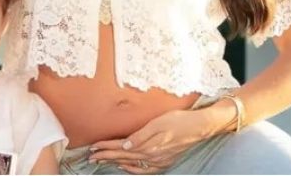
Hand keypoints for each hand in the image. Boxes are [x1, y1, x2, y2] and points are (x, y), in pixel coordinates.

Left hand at [87, 109, 214, 173]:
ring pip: (132, 163)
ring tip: (102, 161)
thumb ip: (140, 136)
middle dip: (106, 156)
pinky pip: (145, 170)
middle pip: (123, 157)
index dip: (106, 147)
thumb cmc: (179, 120)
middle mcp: (152, 156)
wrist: (200, 127)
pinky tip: (125, 167)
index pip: (121, 147)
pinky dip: (133, 169)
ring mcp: (159, 160)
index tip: (92, 148)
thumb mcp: (158, 123)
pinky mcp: (164, 161)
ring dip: (115, 162)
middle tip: (91, 157)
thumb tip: (125, 146)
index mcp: (149, 145)